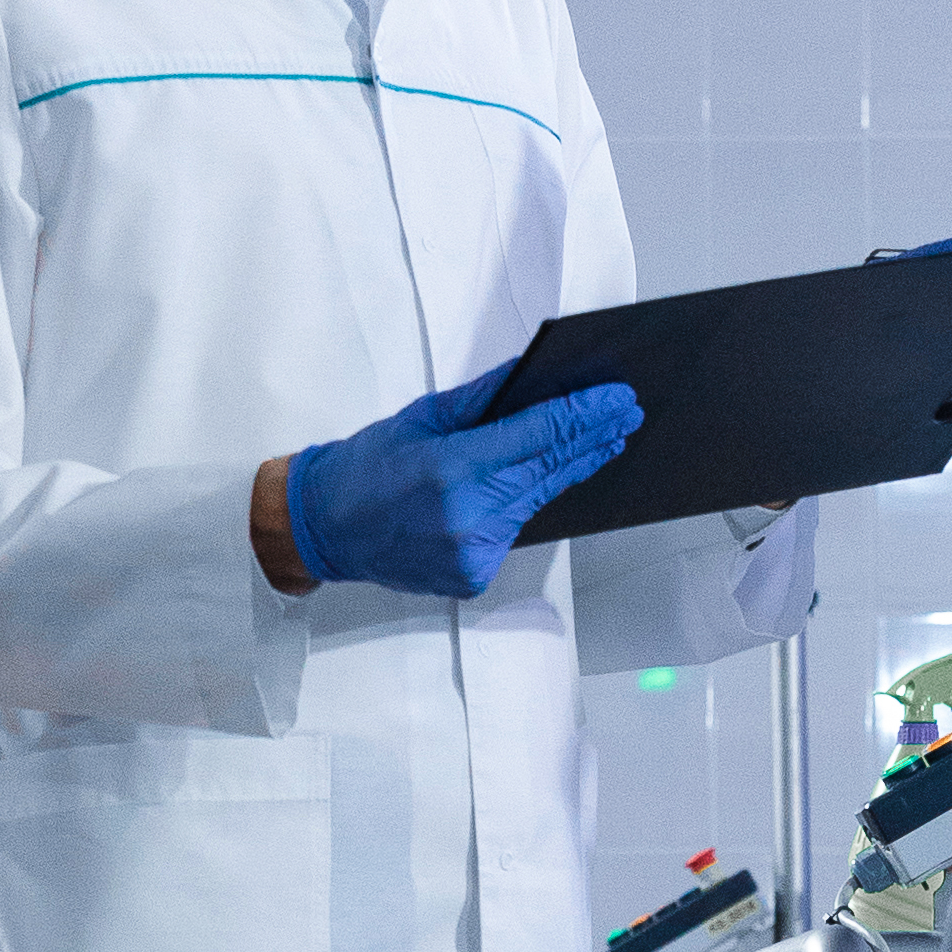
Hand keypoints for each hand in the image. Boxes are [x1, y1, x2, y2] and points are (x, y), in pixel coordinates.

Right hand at [273, 369, 641, 598]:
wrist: (325, 528)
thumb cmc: (367, 467)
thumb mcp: (422, 417)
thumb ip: (483, 399)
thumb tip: (533, 375)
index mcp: (451, 469)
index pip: (537, 436)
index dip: (584, 416)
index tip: (617, 400)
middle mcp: (467, 516)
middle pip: (548, 471)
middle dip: (592, 440)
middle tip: (626, 416)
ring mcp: (473, 552)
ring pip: (536, 502)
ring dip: (567, 470)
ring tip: (601, 442)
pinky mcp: (474, 575)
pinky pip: (514, 531)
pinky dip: (525, 505)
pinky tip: (540, 481)